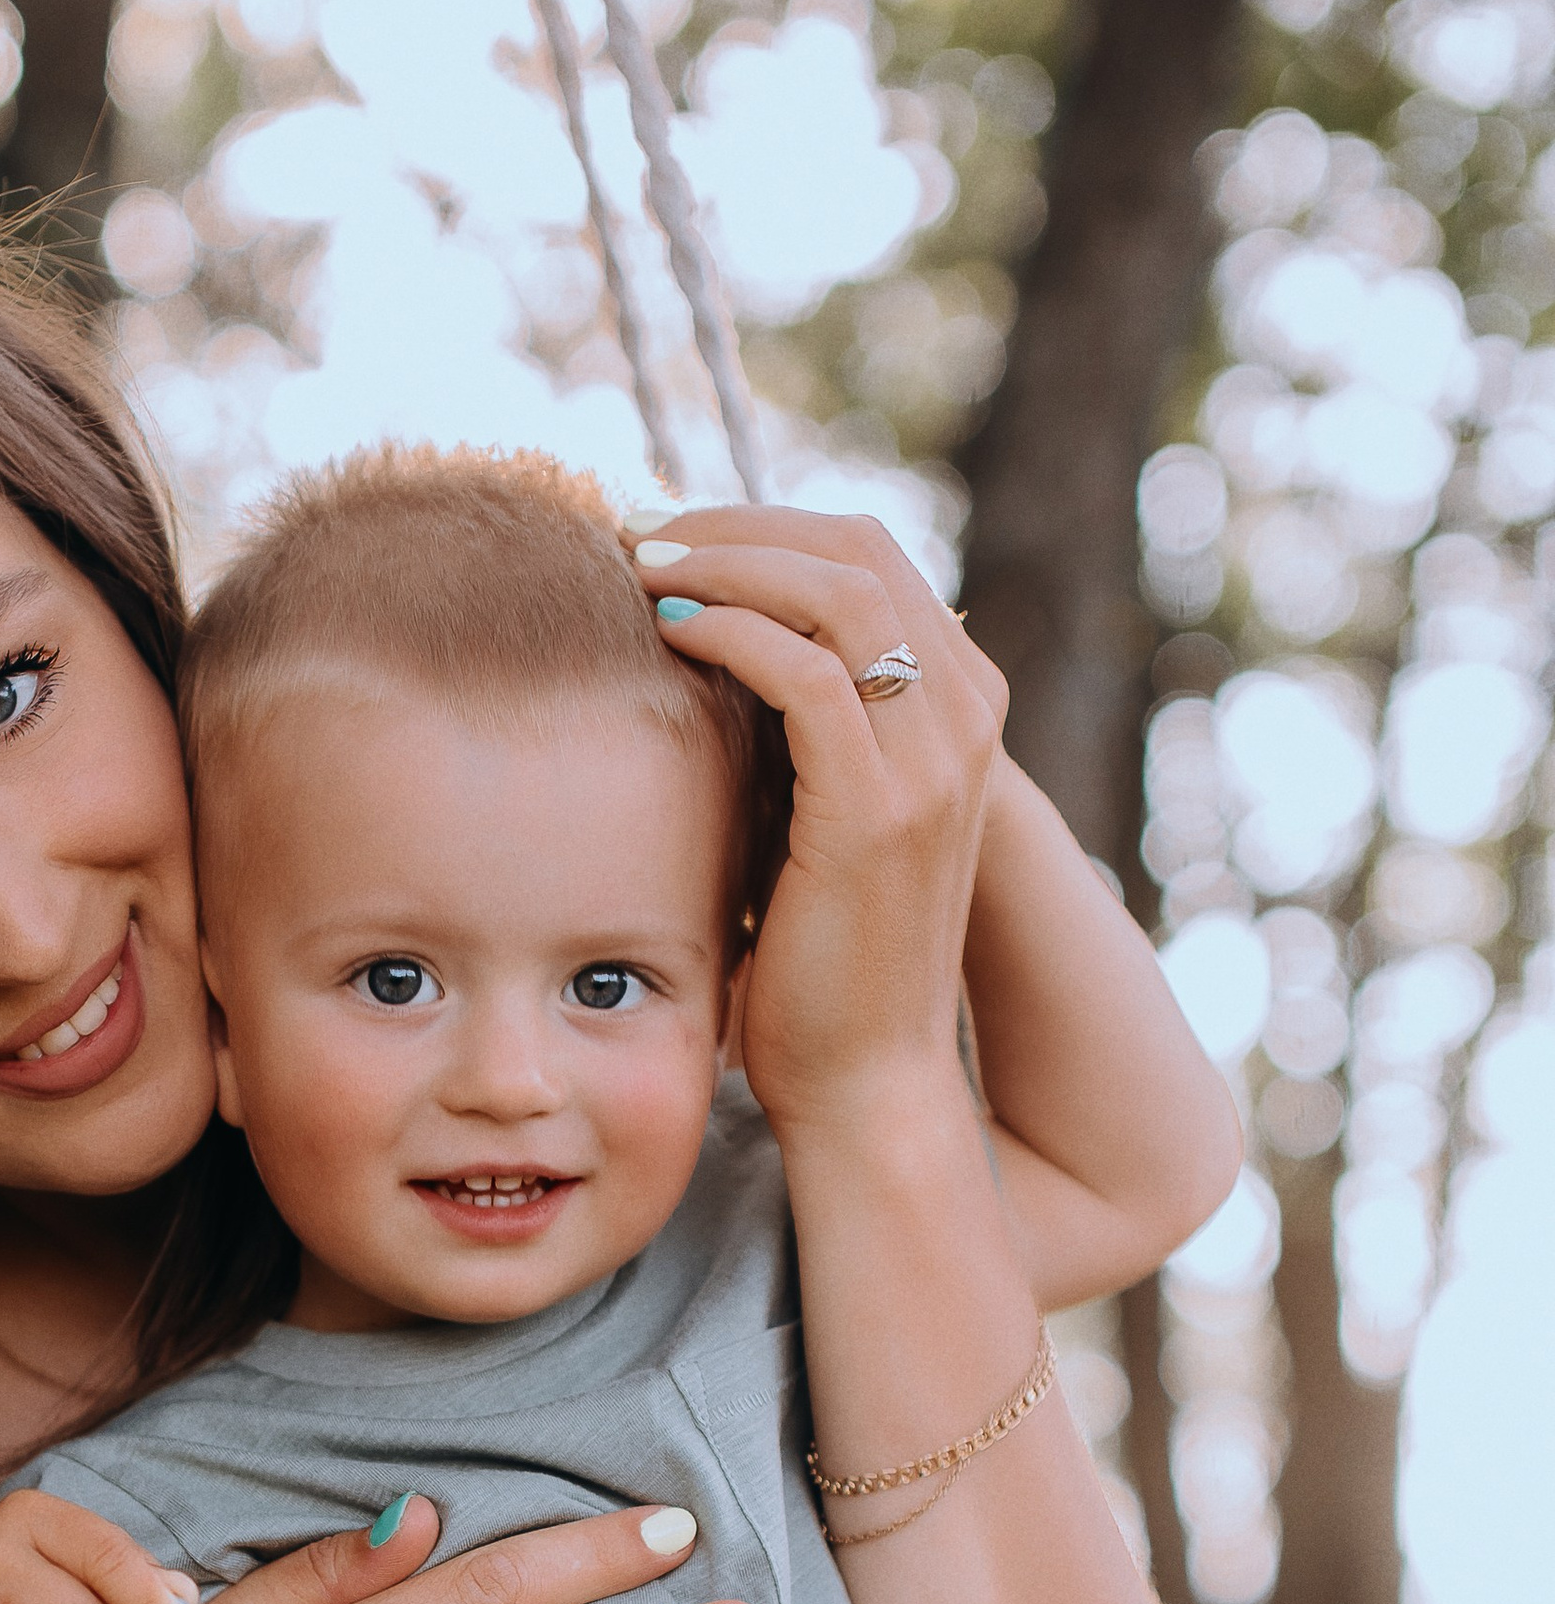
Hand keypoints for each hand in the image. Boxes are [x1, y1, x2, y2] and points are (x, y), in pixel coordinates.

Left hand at [634, 508, 1006, 1149]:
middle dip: (740, 524)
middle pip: (860, 549)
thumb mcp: (811, 813)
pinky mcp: (878, 813)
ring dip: (728, 561)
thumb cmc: (819, 958)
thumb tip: (705, 641)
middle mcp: (965, 720)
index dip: (767, 525)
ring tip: (638, 565)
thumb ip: (791, 728)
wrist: (865, 1079)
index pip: (871, 557)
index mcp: (960, 709)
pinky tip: (668, 632)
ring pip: (839, 591)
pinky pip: (809, 674)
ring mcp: (933, 765)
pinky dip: (733, 631)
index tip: (673, 532)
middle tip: (641, 530)